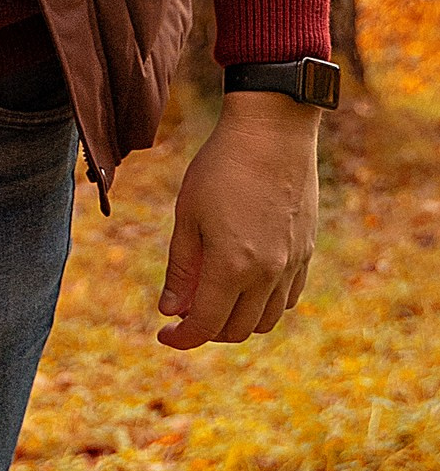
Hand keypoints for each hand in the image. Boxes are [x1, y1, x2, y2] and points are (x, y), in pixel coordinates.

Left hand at [155, 94, 321, 349]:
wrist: (273, 131)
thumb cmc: (221, 167)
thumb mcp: (187, 216)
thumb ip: (181, 269)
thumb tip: (170, 310)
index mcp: (233, 266)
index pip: (206, 326)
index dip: (181, 339)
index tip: (164, 334)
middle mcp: (268, 273)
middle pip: (238, 330)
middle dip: (208, 332)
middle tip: (186, 315)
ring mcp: (292, 263)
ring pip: (267, 319)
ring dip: (239, 321)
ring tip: (216, 300)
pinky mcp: (306, 250)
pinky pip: (288, 297)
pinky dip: (265, 304)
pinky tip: (247, 284)